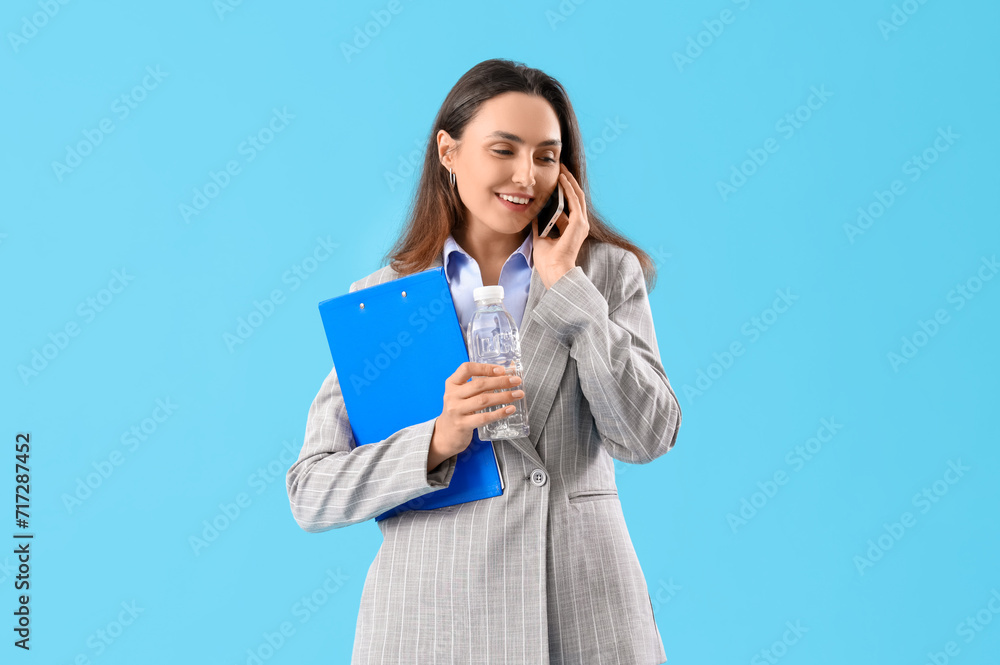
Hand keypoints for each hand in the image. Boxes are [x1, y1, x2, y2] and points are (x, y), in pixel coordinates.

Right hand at [428, 362, 523, 469]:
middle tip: (516, 381)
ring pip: (483, 400)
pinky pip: (484, 417)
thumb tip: (506, 374)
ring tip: (517, 394)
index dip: (485, 368)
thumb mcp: (463, 394)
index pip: (467, 369)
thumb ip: (480, 384)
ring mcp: (456, 410)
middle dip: (501, 381)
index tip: (502, 370)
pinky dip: (499, 413)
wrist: (446, 434)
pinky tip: (510, 409)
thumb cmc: (459, 410)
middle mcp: (452, 395)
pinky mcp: (462, 424)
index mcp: (452, 383)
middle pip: (479, 384)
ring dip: (503, 396)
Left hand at [532, 162, 589, 289]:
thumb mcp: (541, 237)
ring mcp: (581, 224)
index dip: (563, 191)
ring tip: (561, 168)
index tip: (555, 179)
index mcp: (571, 228)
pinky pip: (574, 201)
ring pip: (577, 196)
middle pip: (575, 197)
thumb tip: (533, 212)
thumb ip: (539, 224)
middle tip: (560, 167)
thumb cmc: (548, 261)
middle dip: (568, 181)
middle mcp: (579, 224)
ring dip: (569, 181)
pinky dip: (568, 188)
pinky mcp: (579, 224)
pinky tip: (562, 178)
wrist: (554, 272)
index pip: (569, 205)